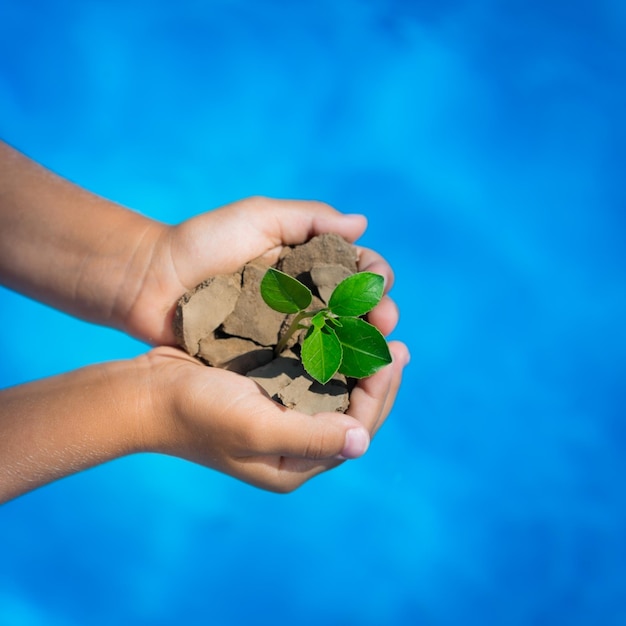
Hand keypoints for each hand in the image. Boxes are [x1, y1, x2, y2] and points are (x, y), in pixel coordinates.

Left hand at [120, 196, 398, 344]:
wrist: (151, 282)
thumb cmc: (201, 243)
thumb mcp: (257, 216)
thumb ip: (309, 218)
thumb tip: (362, 223)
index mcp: (306, 264)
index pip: (356, 269)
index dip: (375, 276)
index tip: (379, 283)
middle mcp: (305, 298)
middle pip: (355, 309)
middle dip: (378, 313)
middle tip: (384, 322)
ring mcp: (289, 332)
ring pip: (338, 340)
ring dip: (362, 345)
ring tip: (376, 351)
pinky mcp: (270, 359)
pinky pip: (306, 366)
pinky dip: (329, 370)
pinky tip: (346, 375)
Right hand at [138, 341, 408, 491]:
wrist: (145, 392)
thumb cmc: (194, 414)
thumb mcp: (254, 429)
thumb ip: (310, 437)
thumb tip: (364, 442)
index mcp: (296, 461)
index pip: (355, 429)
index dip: (380, 393)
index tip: (395, 355)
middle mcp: (296, 438)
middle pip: (353, 408)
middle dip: (376, 374)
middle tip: (396, 340)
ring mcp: (284, 409)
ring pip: (337, 384)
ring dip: (358, 357)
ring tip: (379, 328)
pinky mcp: (271, 384)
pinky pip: (313, 366)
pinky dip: (331, 346)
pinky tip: (343, 324)